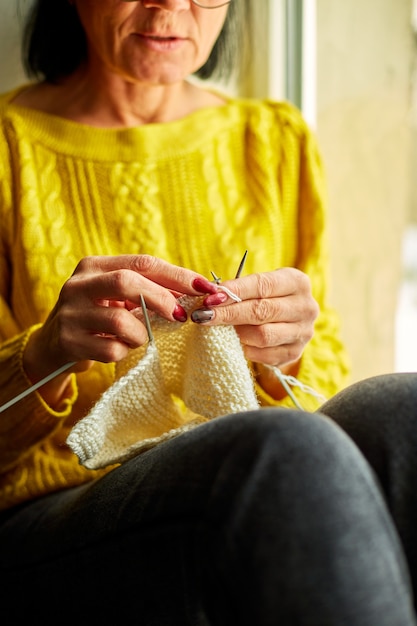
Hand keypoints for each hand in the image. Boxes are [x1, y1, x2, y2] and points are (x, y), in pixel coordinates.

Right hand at [23, 255, 216, 388]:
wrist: (53, 344)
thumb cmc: (97, 315)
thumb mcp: (116, 295)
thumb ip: (147, 288)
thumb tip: (195, 292)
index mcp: (94, 265)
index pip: (142, 262)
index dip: (177, 275)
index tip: (204, 287)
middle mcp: (78, 285)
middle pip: (127, 282)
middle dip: (161, 299)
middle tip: (180, 316)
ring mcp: (70, 313)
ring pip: (121, 321)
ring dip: (141, 334)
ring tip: (138, 337)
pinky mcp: (68, 341)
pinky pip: (112, 349)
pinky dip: (124, 352)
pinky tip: (118, 349)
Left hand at [194, 267, 318, 368]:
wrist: (286, 319)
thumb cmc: (265, 296)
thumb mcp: (257, 285)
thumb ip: (237, 289)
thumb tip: (209, 296)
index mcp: (297, 282)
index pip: (262, 285)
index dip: (234, 291)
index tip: (210, 298)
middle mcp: (306, 306)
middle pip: (262, 311)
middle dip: (229, 314)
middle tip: (203, 315)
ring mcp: (303, 332)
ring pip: (263, 335)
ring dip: (236, 333)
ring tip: (217, 328)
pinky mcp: (295, 352)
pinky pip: (264, 354)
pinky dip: (245, 349)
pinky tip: (233, 342)